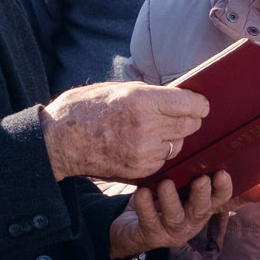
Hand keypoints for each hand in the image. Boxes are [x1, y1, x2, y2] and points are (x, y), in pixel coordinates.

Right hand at [42, 81, 208, 180]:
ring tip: (156, 131)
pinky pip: (163, 160)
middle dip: (189, 120)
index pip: (190, 103)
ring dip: (173, 138)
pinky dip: (159, 154)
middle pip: (189, 125)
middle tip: (183, 116)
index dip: (198, 104)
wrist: (58, 140)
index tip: (200, 105)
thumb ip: (150, 95)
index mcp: (143, 100)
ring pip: (177, 145)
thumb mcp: (119, 90)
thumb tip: (178, 98)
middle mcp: (147, 126)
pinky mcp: (139, 170)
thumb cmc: (85, 109)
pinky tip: (144, 145)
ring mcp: (144, 151)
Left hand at [110, 171, 240, 256]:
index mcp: (205, 206)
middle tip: (202, 179)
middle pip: (202, 209)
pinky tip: (142, 192)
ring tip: (166, 184)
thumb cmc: (166, 200)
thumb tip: (253, 175)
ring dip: (171, 200)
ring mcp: (173, 230)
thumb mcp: (187, 187)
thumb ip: (210, 177)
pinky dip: (145, 206)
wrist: (135, 228)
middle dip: (203, 195)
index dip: (226, 189)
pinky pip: (149, 221)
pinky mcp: (152, 235)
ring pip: (175, 217)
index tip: (223, 173)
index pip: (223, 199)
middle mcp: (192, 219)